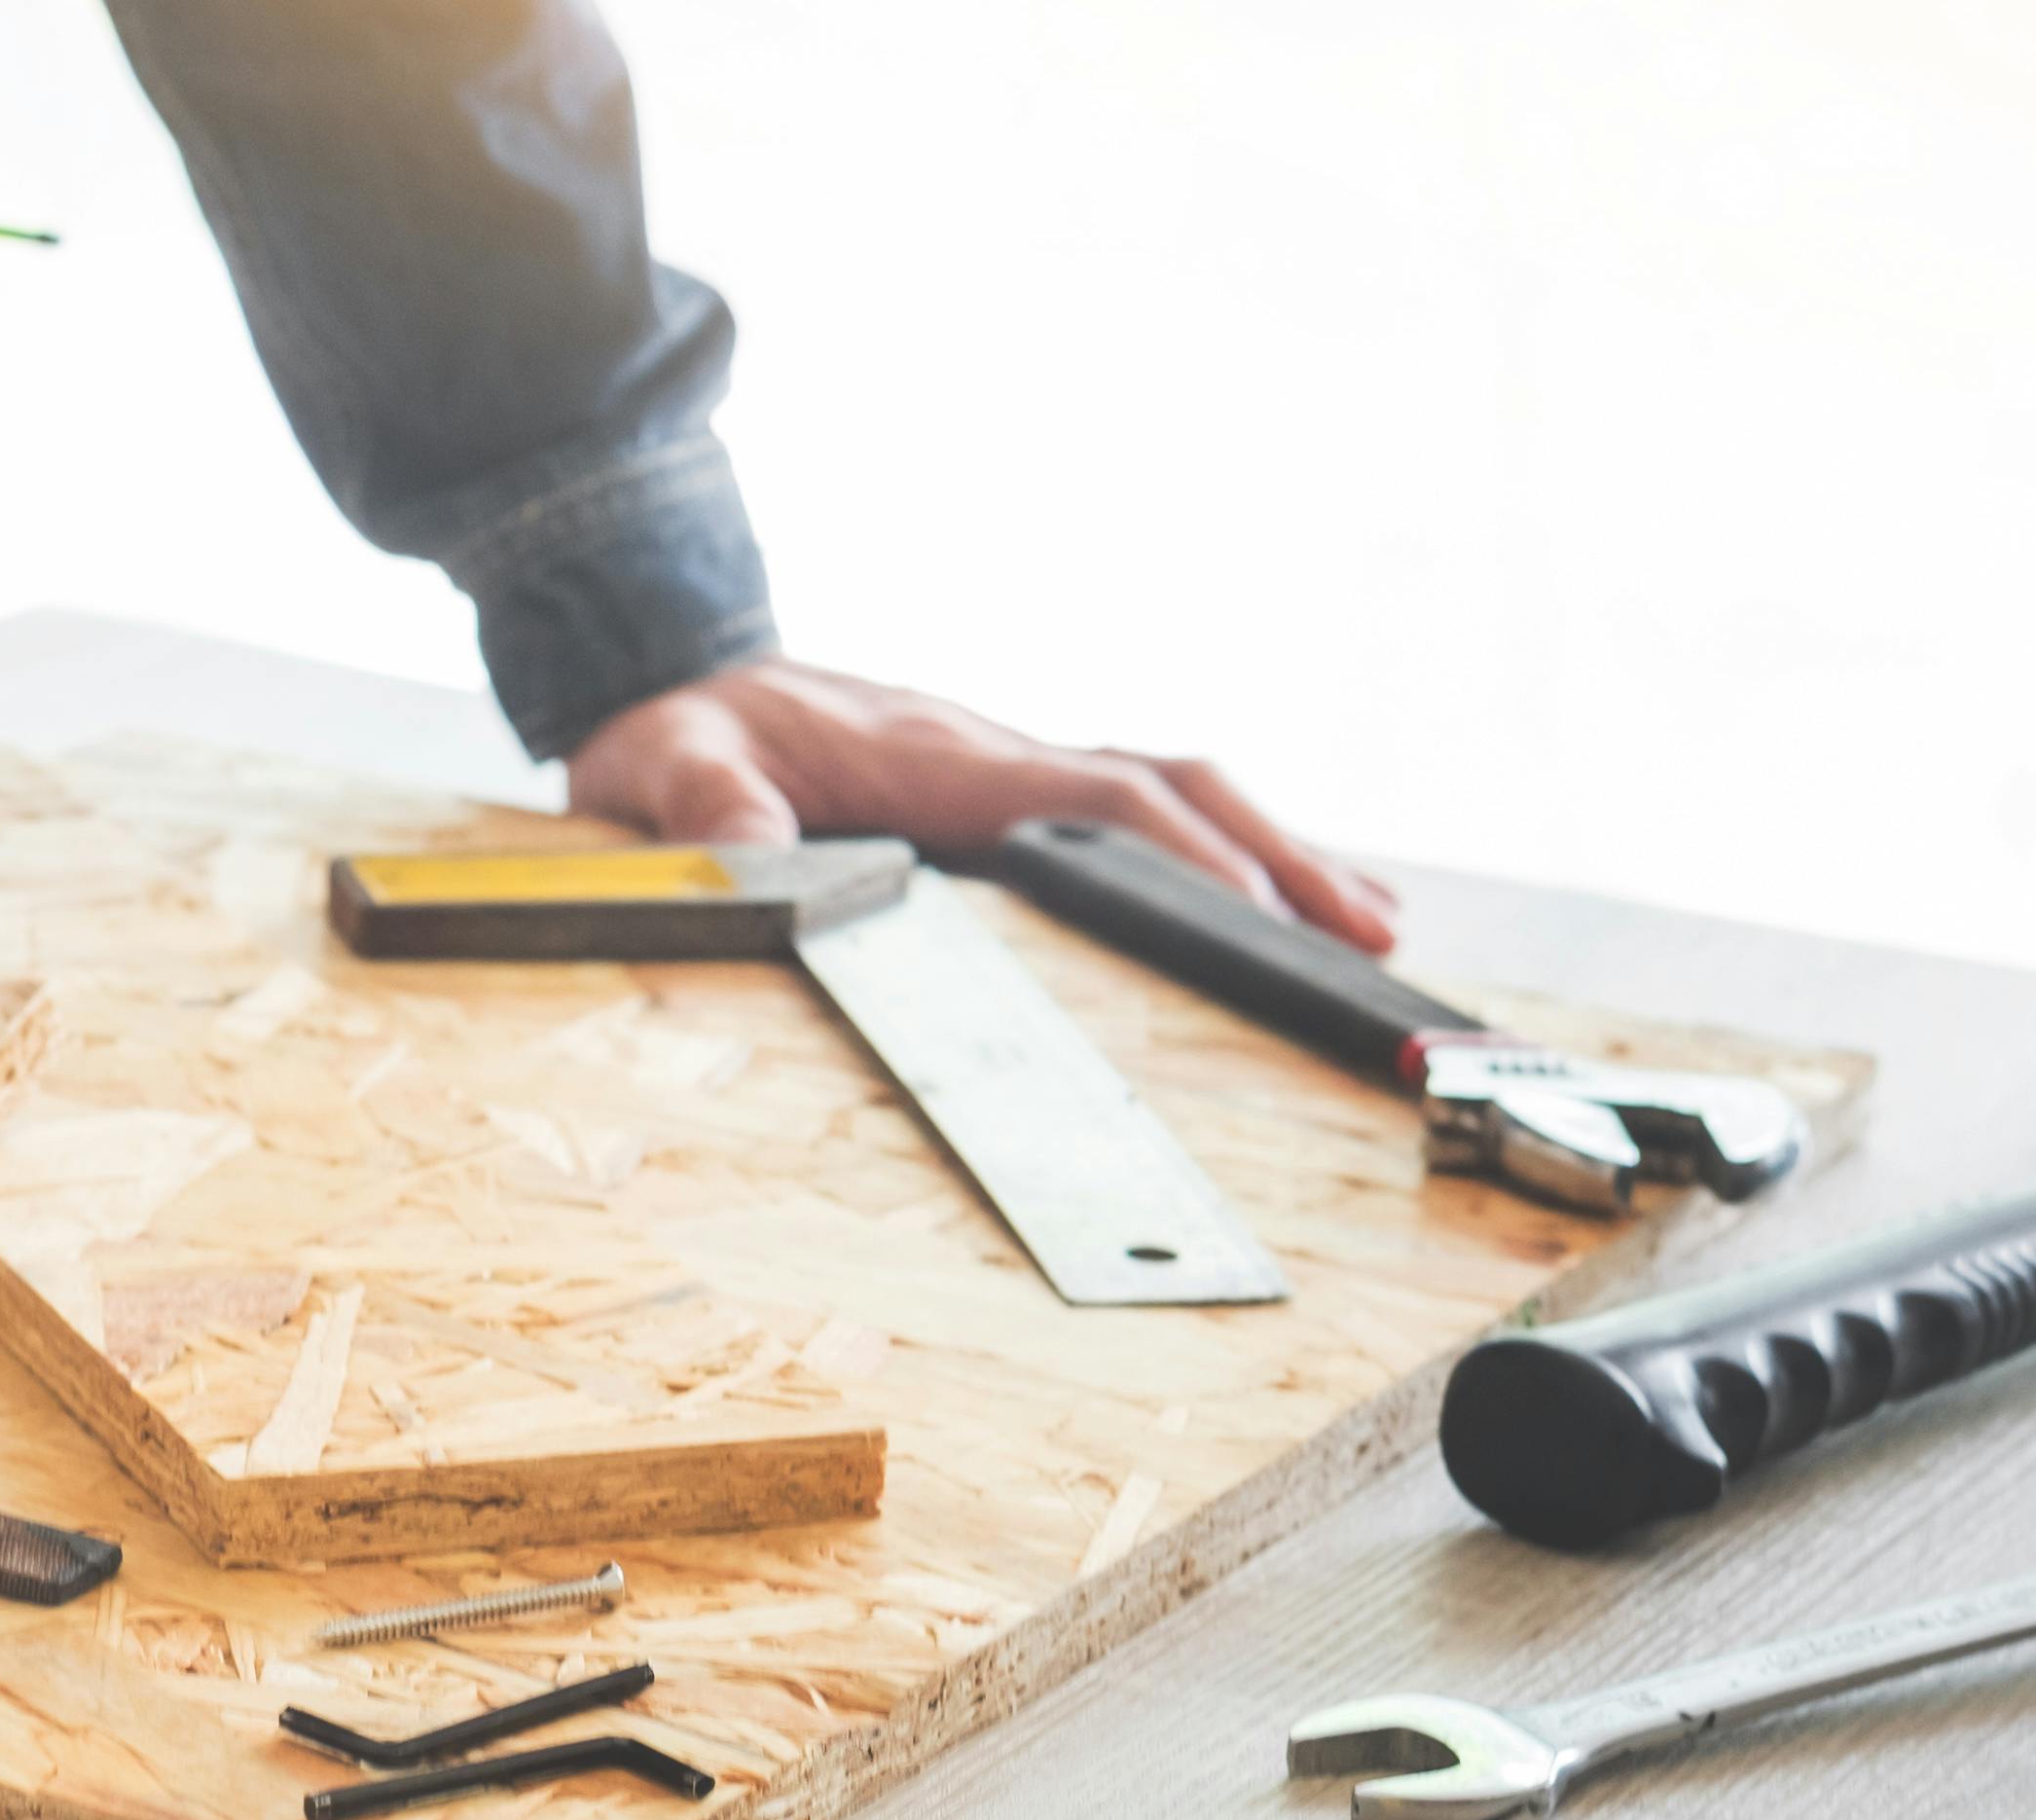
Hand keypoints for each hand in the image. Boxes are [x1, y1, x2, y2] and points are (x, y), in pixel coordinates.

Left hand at [566, 656, 1400, 953]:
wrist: (670, 672)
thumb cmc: (677, 731)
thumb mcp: (663, 770)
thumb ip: (708, 811)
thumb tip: (755, 858)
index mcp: (934, 755)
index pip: (1090, 794)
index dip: (1178, 847)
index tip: (1253, 907)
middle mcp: (993, 751)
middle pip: (1168, 784)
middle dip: (1274, 853)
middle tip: (1369, 930)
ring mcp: (1007, 767)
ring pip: (1169, 791)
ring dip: (1272, 850)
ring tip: (1372, 921)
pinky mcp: (1002, 790)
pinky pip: (1131, 809)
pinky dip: (1217, 848)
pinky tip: (1274, 899)